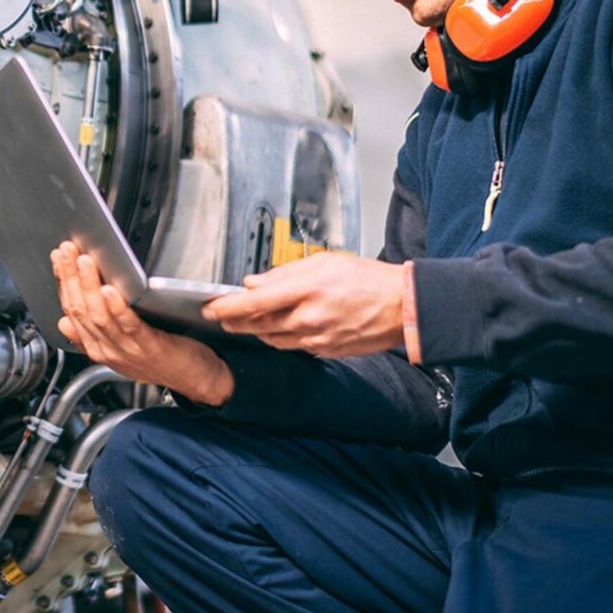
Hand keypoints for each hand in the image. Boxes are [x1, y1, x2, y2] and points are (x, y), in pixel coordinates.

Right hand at [51, 240, 233, 406]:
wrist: (195, 380)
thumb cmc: (162, 360)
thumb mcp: (119, 349)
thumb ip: (90, 336)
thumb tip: (64, 322)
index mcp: (97, 348)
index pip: (71, 311)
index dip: (63, 282)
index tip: (59, 258)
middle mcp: (107, 349)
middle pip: (80, 311)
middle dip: (70, 277)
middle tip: (67, 251)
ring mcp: (126, 349)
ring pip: (98, 316)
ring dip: (88, 286)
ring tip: (84, 262)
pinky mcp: (149, 347)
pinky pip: (128, 326)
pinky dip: (116, 308)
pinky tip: (110, 291)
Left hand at [202, 253, 405, 357]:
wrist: (402, 306)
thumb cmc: (367, 279)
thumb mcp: (323, 262)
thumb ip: (284, 274)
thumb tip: (254, 282)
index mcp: (307, 290)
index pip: (254, 302)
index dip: (227, 306)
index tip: (210, 307)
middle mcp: (309, 317)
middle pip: (257, 324)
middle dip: (235, 321)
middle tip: (222, 316)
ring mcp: (317, 338)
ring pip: (272, 338)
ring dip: (256, 330)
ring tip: (248, 320)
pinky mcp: (325, 350)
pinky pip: (293, 346)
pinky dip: (280, 337)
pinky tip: (279, 328)